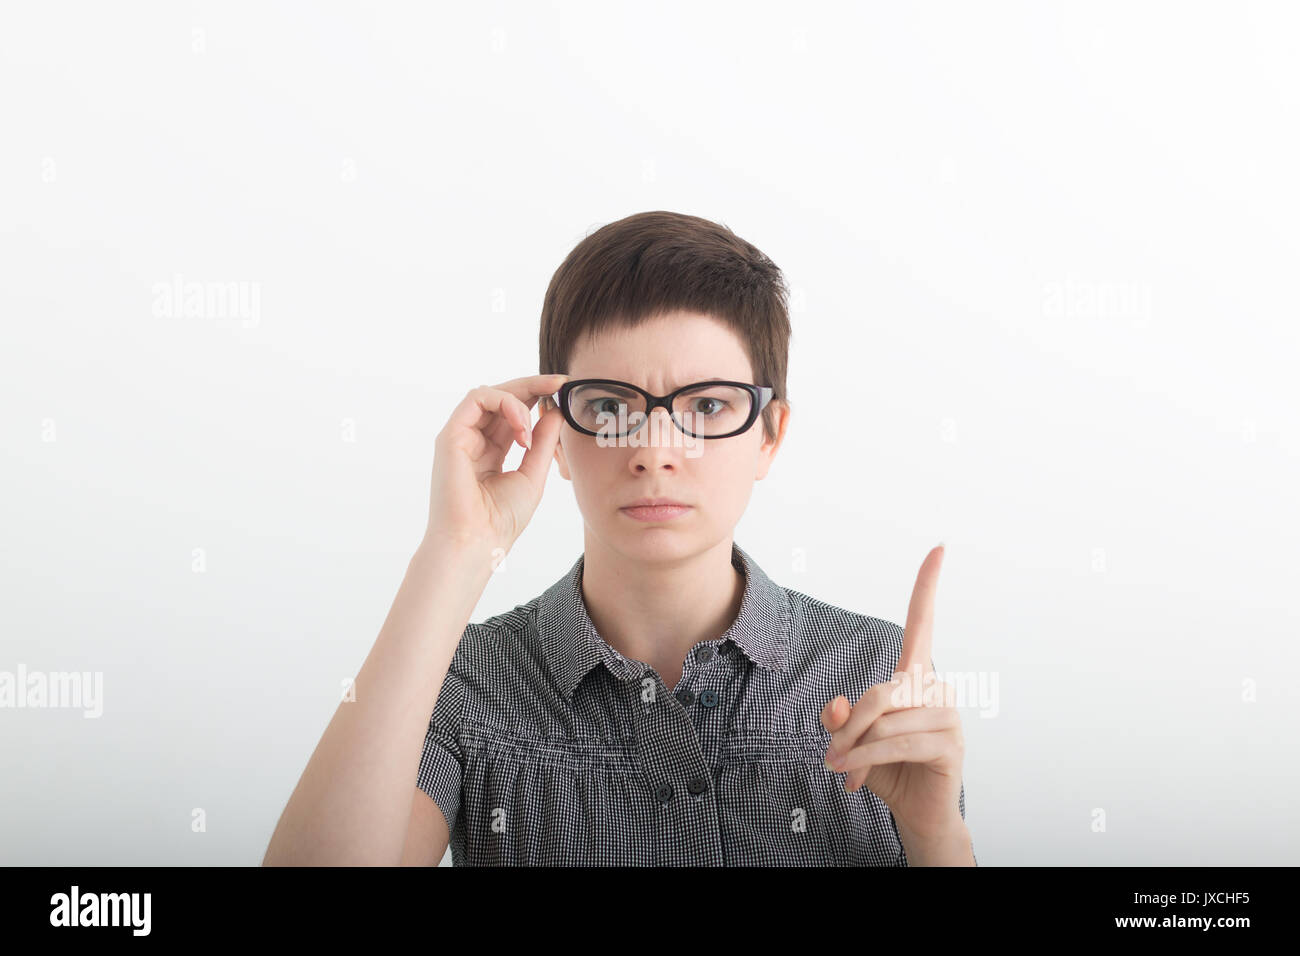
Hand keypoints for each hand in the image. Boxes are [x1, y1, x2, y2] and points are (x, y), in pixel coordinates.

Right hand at [425, 373, 568, 553]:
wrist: (478, 543)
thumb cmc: (501, 520)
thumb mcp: (533, 474)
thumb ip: (543, 442)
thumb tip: (554, 410)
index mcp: (491, 450)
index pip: (513, 411)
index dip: (537, 395)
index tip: (563, 388)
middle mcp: (474, 439)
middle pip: (501, 396)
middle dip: (532, 384)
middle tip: (559, 382)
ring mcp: (460, 436)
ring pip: (488, 392)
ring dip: (519, 399)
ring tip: (531, 430)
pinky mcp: (451, 435)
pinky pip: (477, 399)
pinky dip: (504, 404)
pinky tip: (522, 430)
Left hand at [819, 545, 965, 839]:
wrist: (916, 811)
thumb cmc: (885, 767)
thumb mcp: (852, 738)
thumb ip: (840, 718)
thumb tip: (834, 706)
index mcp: (915, 677)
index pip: (923, 623)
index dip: (927, 586)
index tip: (940, 548)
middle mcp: (936, 688)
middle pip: (880, 692)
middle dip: (848, 726)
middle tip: (830, 756)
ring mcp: (948, 715)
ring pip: (884, 721)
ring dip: (854, 750)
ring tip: (841, 771)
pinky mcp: (950, 745)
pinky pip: (895, 744)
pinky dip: (866, 760)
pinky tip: (853, 776)